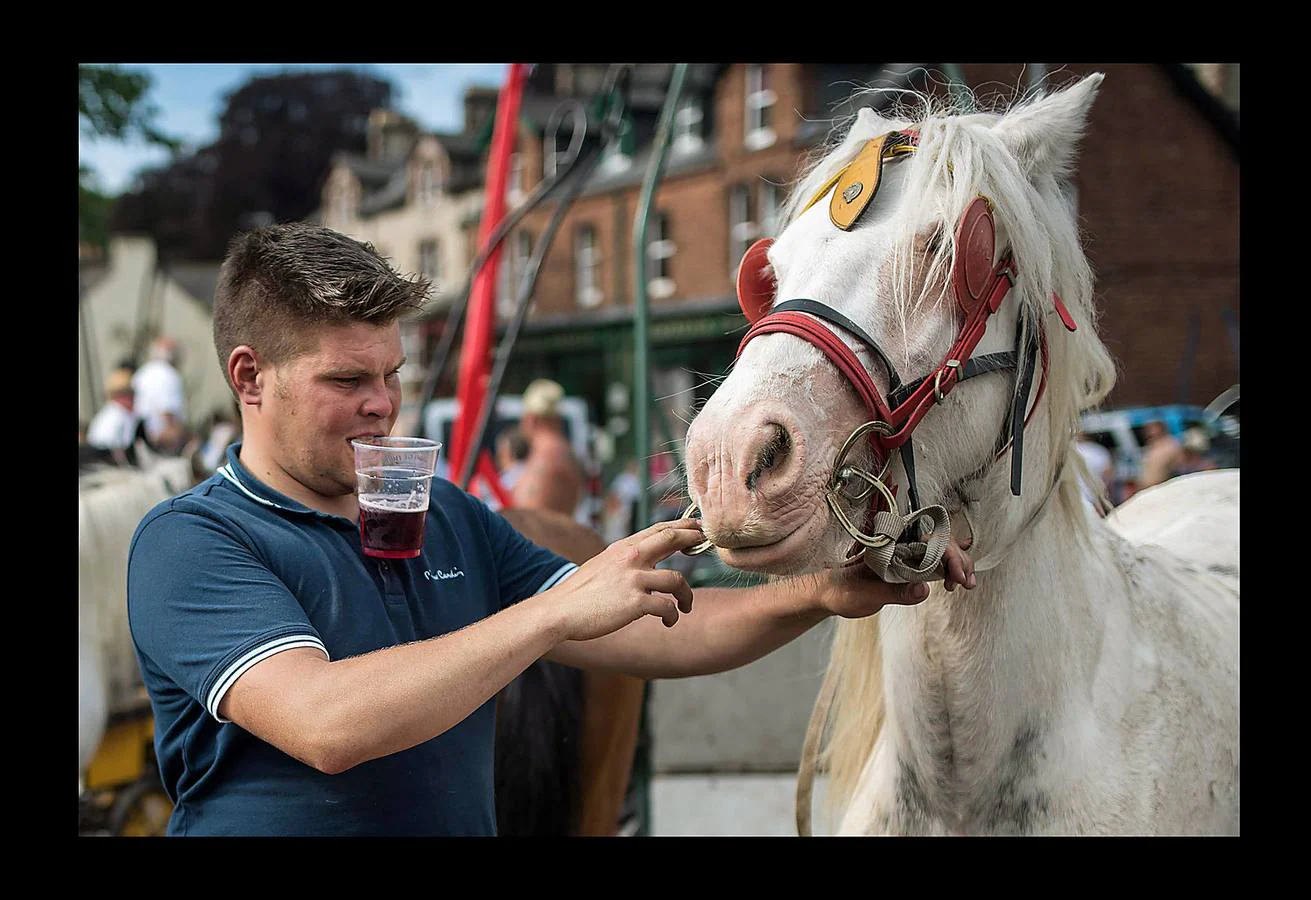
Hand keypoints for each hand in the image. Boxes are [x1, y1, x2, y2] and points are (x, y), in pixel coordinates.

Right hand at [549, 518, 705, 642]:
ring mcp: (634, 579)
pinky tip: (670, 621)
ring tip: (685, 607)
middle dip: (693, 539)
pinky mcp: (635, 603)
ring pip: (677, 580)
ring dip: (687, 595)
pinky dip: (673, 616)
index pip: (658, 529)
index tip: (696, 527)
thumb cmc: (579, 594)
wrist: (559, 612)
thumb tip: (642, 564)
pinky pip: (667, 607)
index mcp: (622, 548)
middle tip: (706, 543)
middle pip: (672, 539)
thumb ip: (623, 561)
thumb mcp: (601, 566)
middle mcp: (630, 558)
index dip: (681, 527)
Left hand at [816, 538, 975, 618]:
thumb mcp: (865, 596)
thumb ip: (894, 593)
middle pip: (940, 541)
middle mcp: (899, 545)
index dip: (948, 554)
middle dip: (959, 558)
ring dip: (959, 563)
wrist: (830, 594)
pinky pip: (934, 561)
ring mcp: (905, 554)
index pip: (927, 539)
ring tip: (967, 583)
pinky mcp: (908, 566)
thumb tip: (923, 589)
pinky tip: (958, 581)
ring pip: (940, 550)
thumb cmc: (843, 592)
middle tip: (966, 582)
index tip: (956, 575)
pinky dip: (950, 568)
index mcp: (889, 545)